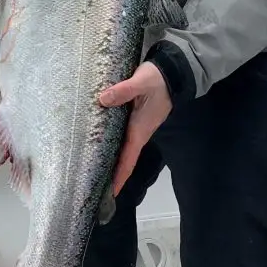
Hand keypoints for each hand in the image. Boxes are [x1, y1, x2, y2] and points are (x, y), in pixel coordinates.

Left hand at [99, 62, 172, 195]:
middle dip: (112, 174)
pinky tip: (100, 143)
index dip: (119, 178)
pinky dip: (112, 145)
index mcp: (139, 130)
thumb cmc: (157, 80)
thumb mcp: (141, 83)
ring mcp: (137, 126)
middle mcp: (138, 133)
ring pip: (123, 149)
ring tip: (94, 169)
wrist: (172, 72)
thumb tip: (103, 100)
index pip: (128, 160)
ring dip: (112, 160)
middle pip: (124, 160)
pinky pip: (122, 137)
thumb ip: (123, 91)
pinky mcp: (136, 118)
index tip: (109, 195)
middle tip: (94, 186)